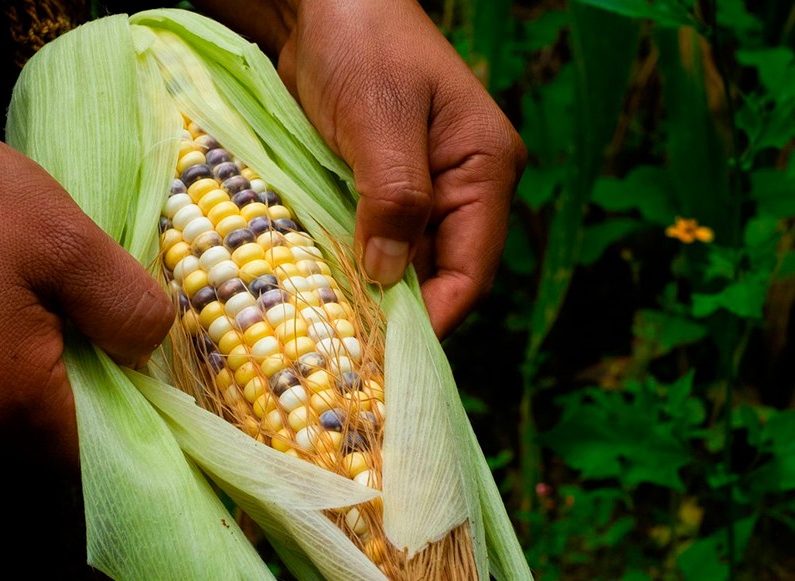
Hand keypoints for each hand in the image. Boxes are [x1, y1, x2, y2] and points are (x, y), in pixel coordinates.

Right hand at [0, 56, 174, 465]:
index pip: (103, 447)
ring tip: (54, 307)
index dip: (138, 407)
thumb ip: (127, 309)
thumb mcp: (68, 239)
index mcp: (4, 402)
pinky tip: (14, 313)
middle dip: (97, 389)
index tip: (145, 354)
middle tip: (102, 317)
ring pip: (24, 424)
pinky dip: (15, 373)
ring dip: (55, 380)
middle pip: (61, 442)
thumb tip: (150, 352)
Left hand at [197, 0, 525, 338]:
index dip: (434, 318)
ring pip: (401, 264)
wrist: (324, 3)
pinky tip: (316, 290)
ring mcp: (421, 189)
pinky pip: (371, 241)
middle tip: (346, 356)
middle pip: (438, 275)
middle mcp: (461, 187)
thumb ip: (394, 198)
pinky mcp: (380, 188)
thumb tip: (387, 279)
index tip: (386, 355)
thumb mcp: (379, 119)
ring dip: (367, 294)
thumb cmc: (363, 45)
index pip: (471, 268)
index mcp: (485, 168)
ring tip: (326, 334)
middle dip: (396, 314)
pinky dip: (347, 267)